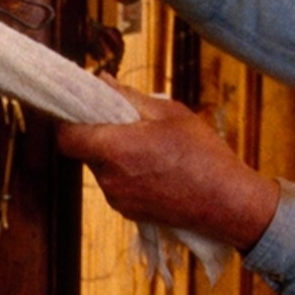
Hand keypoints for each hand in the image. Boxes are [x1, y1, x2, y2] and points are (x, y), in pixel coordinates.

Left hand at [55, 89, 280, 250]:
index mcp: (116, 149)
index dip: (69, 121)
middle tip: (127, 122)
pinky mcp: (129, 212)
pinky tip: (156, 166)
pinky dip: (127, 172)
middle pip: (85, 151)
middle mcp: (110, 178)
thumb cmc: (203, 156)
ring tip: (149, 146)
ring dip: (115, 154)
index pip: (67, 137)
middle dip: (99, 134)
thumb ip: (128, 97)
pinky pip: (116, 184)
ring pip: (101, 168)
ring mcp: (118, 199)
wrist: (228, 203)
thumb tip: (102, 81)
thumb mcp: (169, 113)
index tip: (82, 109)